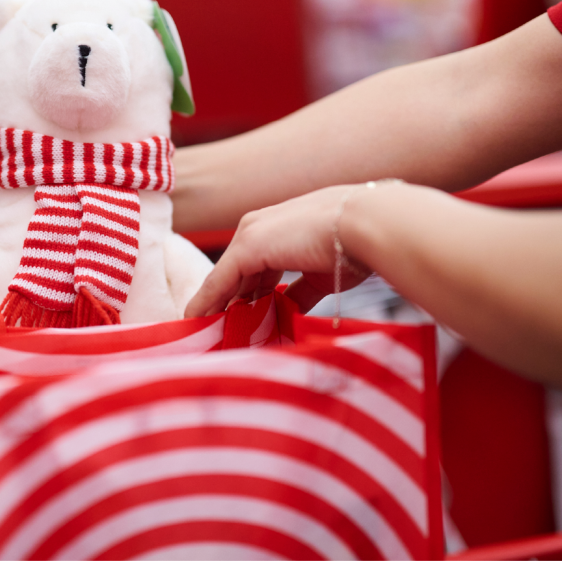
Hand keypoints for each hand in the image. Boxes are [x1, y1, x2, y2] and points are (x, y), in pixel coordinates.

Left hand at [184, 185, 373, 316]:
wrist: (366, 225)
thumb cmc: (355, 246)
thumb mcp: (322, 274)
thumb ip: (299, 292)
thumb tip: (287, 311)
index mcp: (278, 229)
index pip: (252, 268)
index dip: (244, 296)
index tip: (236, 322)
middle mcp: (258, 228)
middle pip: (235, 275)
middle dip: (227, 305)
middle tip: (215, 334)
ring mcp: (250, 235)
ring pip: (224, 279)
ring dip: (214, 307)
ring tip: (203, 335)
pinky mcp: (247, 248)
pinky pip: (218, 282)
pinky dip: (206, 303)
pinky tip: (195, 322)